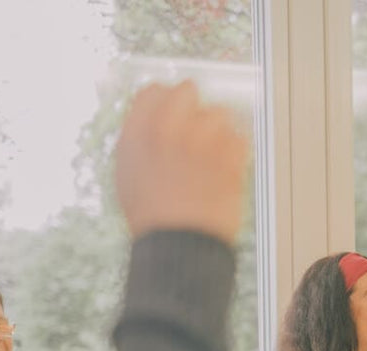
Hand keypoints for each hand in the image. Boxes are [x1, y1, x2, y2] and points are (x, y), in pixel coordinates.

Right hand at [115, 80, 248, 244]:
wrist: (181, 244)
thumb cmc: (152, 217)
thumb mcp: (127, 175)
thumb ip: (138, 141)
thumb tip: (150, 124)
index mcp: (138, 133)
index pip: (153, 91)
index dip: (164, 99)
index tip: (171, 108)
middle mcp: (169, 129)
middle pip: (188, 91)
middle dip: (194, 105)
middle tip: (196, 126)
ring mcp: (203, 140)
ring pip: (219, 113)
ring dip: (218, 129)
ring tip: (212, 153)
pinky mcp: (230, 155)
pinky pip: (240, 137)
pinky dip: (236, 150)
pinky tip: (225, 168)